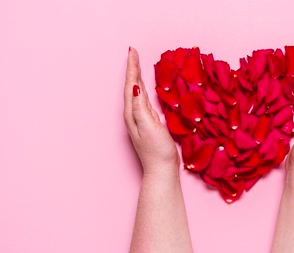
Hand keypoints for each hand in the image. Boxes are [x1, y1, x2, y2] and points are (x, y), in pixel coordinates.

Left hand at [123, 47, 179, 174]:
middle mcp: (134, 114)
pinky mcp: (150, 122)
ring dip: (137, 77)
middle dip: (133, 69)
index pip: (131, 85)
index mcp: (133, 113)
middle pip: (132, 86)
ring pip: (137, 92)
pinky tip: (145, 87)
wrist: (161, 169)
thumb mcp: (149, 128)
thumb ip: (141, 109)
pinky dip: (144, 89)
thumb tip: (137, 88)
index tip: (132, 52)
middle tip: (133, 52)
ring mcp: (141, 119)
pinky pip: (144, 100)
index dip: (132, 68)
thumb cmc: (157, 150)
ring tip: (137, 64)